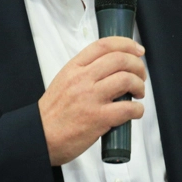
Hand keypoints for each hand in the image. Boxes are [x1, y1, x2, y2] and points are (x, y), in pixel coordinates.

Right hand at [38, 36, 145, 165]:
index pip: (103, 45)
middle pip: (120, 60)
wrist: (40, 137)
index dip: (126, 44)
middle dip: (138, 65)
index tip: (137, 50)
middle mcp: (82, 79)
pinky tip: (135, 111)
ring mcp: (91, 98)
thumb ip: (84, 72)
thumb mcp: (63, 81)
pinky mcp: (99, 118)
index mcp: (74, 68)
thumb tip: (111, 68)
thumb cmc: (52, 114)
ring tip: (138, 93)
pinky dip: (138, 109)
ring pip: (126, 80)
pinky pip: (128, 108)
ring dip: (139, 85)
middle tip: (141, 75)